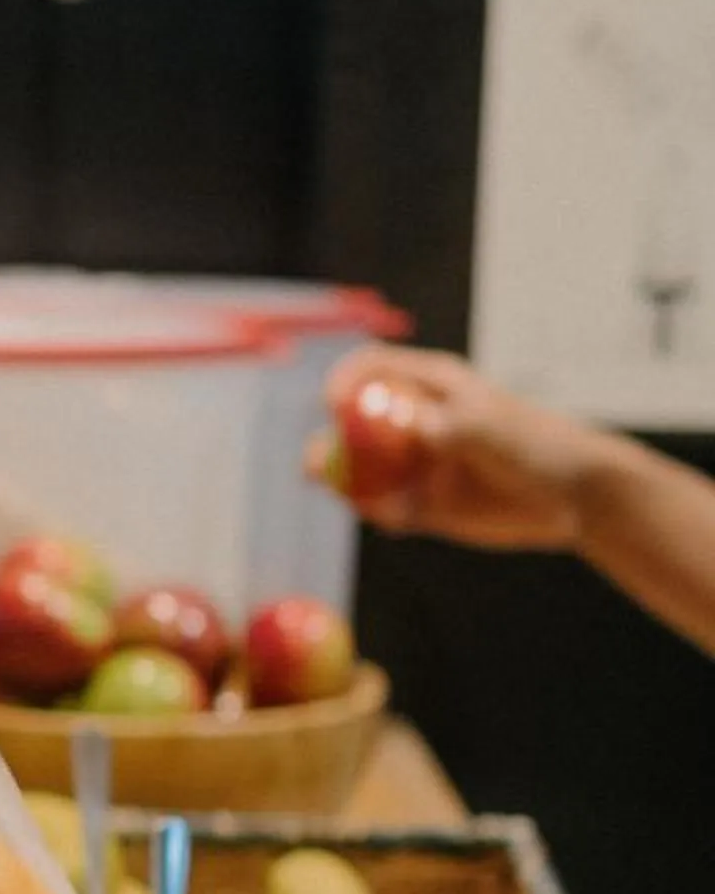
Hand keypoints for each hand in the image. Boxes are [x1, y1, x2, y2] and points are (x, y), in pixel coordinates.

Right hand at [305, 348, 611, 551]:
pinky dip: (377, 515)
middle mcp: (414, 420)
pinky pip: (382, 507)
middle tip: (321, 467)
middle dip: (328, 442)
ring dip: (344, 485)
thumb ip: (449, 425)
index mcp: (430, 385)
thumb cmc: (537, 445)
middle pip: (350, 423)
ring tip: (365, 503)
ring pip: (359, 469)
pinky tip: (400, 524)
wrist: (572, 496)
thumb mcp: (492, 428)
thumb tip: (408, 425)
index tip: (333, 404)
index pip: (371, 369)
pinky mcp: (421, 503)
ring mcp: (415, 463)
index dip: (344, 381)